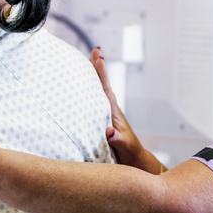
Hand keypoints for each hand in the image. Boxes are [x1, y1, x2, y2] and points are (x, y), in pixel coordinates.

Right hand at [90, 47, 164, 173]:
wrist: (134, 161)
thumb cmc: (129, 154)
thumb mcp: (124, 148)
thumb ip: (118, 140)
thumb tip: (111, 131)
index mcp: (114, 113)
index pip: (106, 89)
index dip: (102, 74)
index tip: (99, 57)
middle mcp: (109, 110)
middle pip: (101, 85)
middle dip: (97, 68)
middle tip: (95, 51)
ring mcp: (104, 114)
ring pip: (96, 91)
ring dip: (92, 76)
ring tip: (86, 61)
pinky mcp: (99, 120)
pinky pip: (91, 101)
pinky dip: (85, 91)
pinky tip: (79, 87)